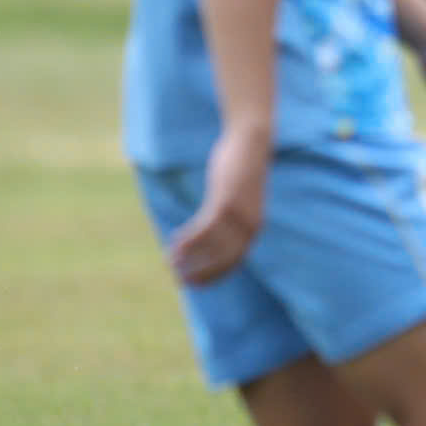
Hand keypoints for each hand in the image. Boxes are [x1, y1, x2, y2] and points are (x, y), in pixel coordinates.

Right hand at [169, 121, 272, 286]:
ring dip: (188, 256)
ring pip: (210, 246)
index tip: (194, 283)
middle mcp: (250, 226)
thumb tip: (215, 231)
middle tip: (179, 280)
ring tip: (170, 261)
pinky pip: (204, 227)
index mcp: (254, 228)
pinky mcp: (225, 201)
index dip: (212, 276)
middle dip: (199, 272)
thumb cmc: (242, 170)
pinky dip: (189, 238)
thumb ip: (231, 217)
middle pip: (222, 260)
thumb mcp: (239, 198)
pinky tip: (174, 241)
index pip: (233, 262)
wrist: (251, 142)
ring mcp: (238, 214)